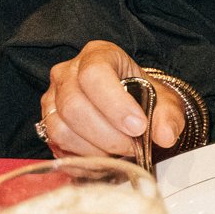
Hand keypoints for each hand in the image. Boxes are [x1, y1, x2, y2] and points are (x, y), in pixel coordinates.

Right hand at [40, 40, 184, 159]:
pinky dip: (81, 157)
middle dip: (107, 135)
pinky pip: (56, 145)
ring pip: (61, 128)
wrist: (129, 106)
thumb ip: (168, 116)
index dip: (115, 104)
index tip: (138, 127)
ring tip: (119, 152)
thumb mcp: (164, 101)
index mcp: (98, 55)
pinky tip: (103, 157)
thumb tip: (165, 136)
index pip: (94, 74)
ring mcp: (52, 98)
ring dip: (94, 149)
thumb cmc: (143, 97)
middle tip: (132, 147)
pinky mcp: (46, 123)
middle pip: (73, 105)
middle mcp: (68, 72)